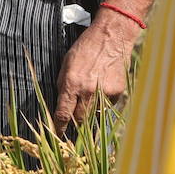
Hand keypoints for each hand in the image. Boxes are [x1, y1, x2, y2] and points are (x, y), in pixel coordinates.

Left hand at [53, 14, 138, 131]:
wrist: (111, 38)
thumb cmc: (84, 48)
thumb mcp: (65, 63)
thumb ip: (62, 84)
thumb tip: (60, 103)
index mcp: (71, 83)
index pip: (62, 113)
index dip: (59, 127)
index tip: (57, 135)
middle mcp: (88, 91)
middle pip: (80, 119)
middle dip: (74, 124)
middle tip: (72, 124)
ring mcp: (104, 93)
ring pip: (94, 115)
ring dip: (89, 115)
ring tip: (88, 103)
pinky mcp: (117, 93)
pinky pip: (107, 106)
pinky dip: (102, 104)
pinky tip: (101, 90)